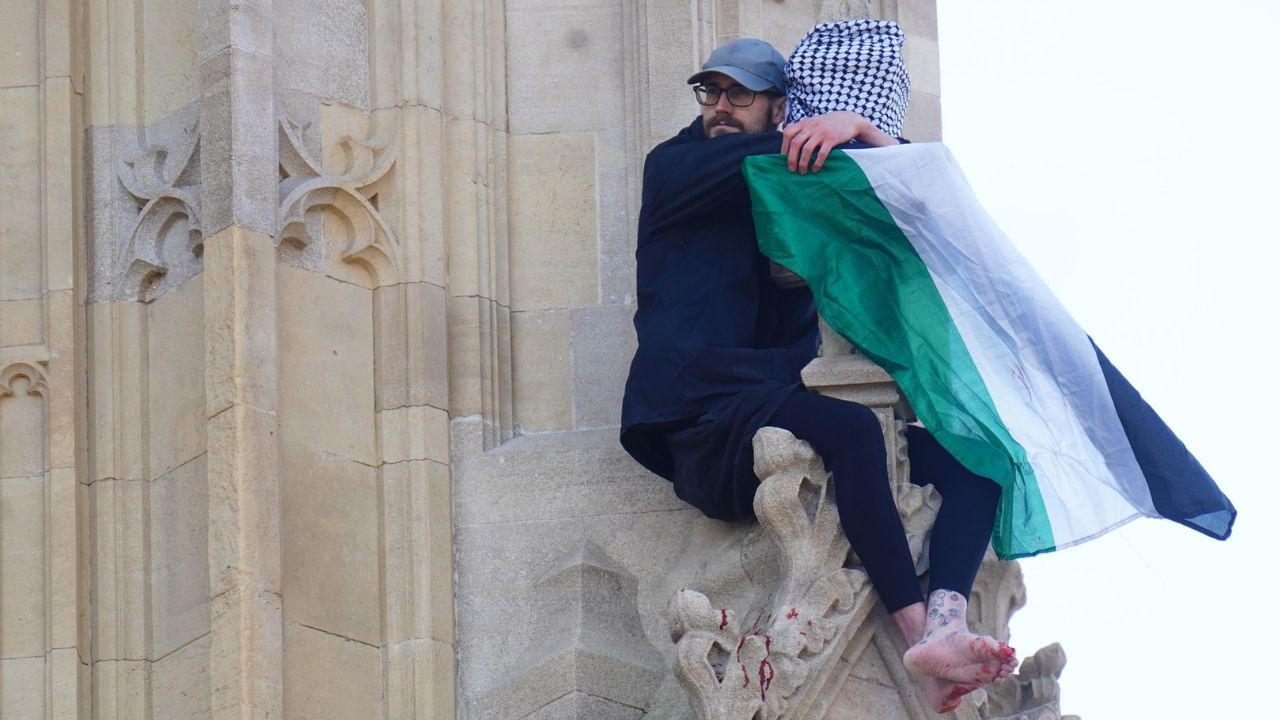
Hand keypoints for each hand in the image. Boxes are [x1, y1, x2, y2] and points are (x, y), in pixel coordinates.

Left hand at [780, 111, 899, 173]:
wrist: (849, 119)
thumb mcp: (813, 121)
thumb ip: (801, 128)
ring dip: (802, 163)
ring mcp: (821, 133)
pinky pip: (821, 153)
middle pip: (795, 143)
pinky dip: (817, 163)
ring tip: (802, 171)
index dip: (784, 146)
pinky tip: (815, 169)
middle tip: (791, 169)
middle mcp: (811, 127)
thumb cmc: (828, 124)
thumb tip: (787, 139)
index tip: (783, 158)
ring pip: (807, 149)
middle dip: (791, 158)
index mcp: (804, 123)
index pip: (788, 133)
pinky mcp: (832, 139)